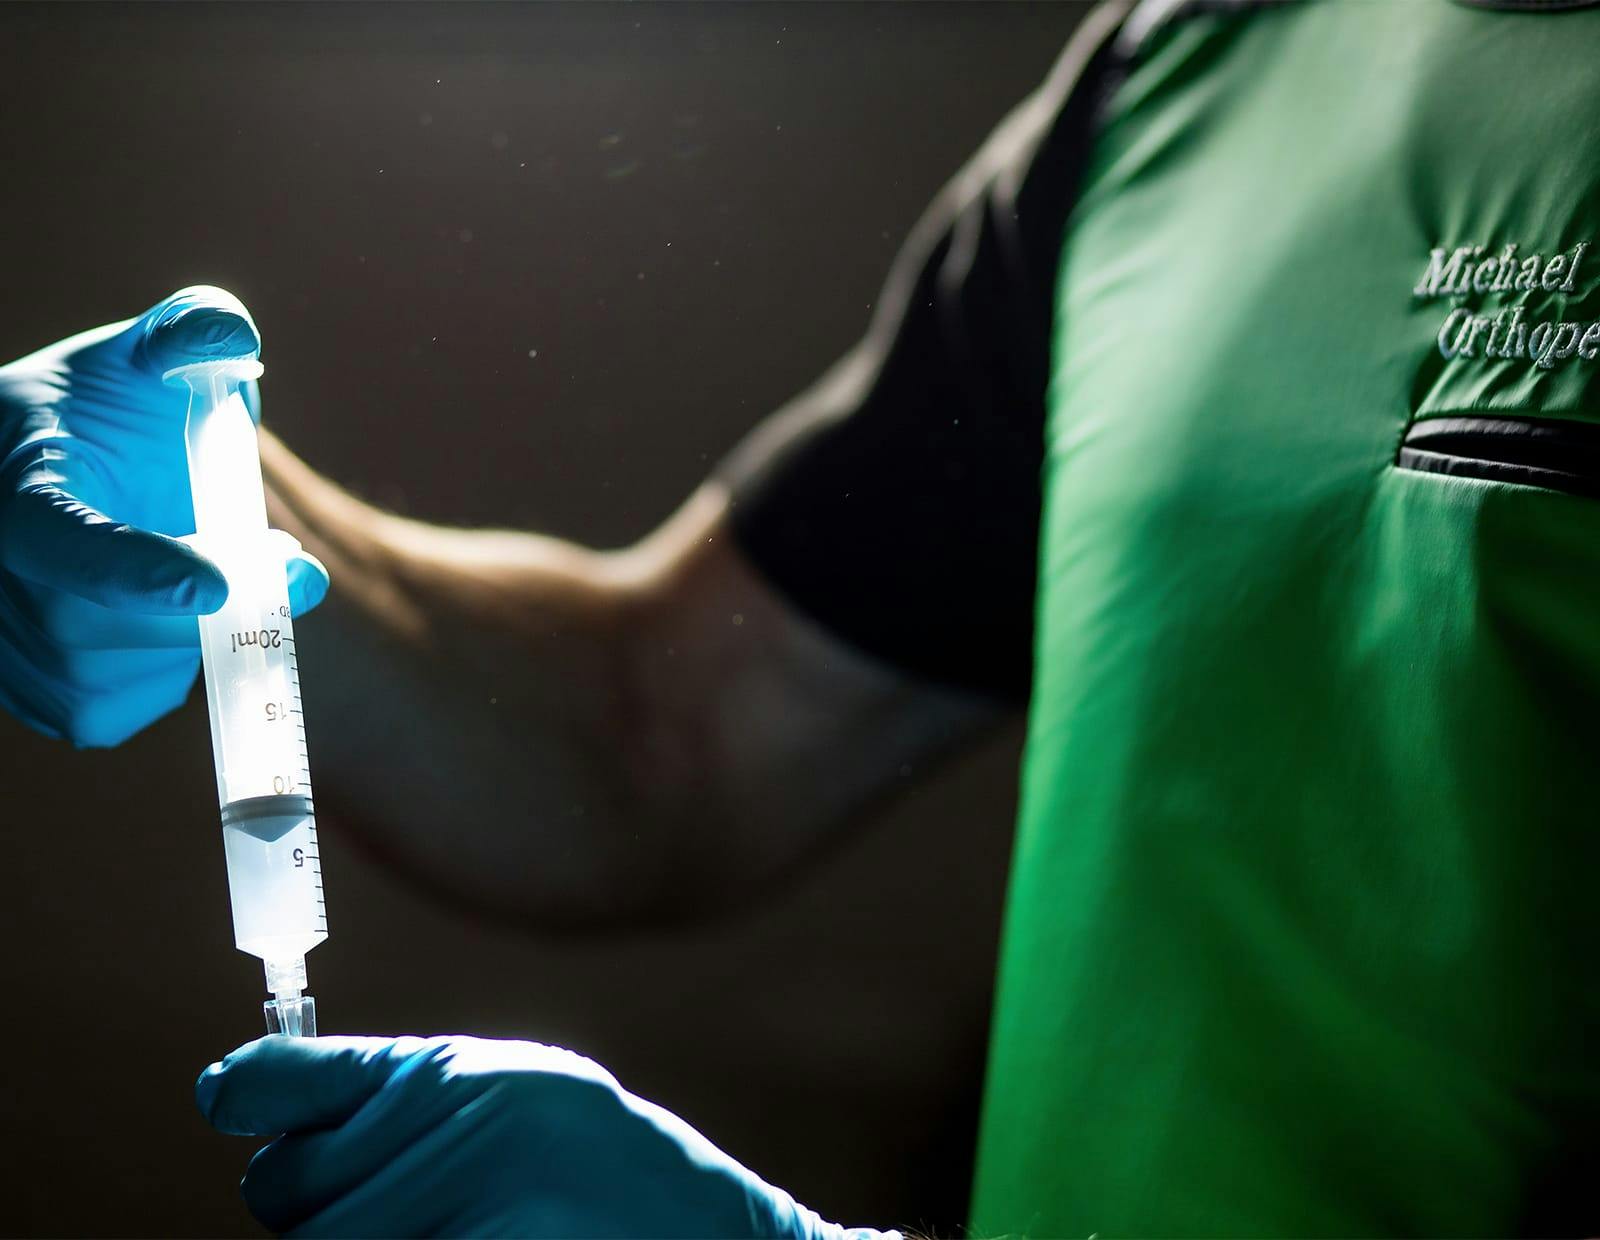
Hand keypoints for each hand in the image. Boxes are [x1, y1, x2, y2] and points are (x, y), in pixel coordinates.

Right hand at [0, 287, 327, 745]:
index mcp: (14, 486)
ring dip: (191, 641)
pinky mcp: (33, 693)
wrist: (67, 473)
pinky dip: (166, 673)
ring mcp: (2, 641)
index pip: (59, 537)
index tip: (215, 586)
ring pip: (112, 678)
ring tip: (211, 578)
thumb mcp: (150, 355)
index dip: (132, 567)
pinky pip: (114, 711)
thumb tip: (230, 340)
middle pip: (93, 627)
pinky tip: (166, 620)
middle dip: (202, 612)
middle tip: (284, 567)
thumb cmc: (114, 411)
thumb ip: (193, 330)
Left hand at [197, 1034, 894, 1239]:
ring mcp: (467, 1217)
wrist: (708, 1238)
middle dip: (321, 1206)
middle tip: (407, 1202)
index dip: (252, 1093)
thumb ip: (399, 1090)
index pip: (295, 1082)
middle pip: (284, 1194)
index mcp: (460, 1077)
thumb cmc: (602, 1169)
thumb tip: (231, 1090)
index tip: (229, 1099)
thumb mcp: (512, 1094)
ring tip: (450, 1225)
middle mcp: (455, 1139)